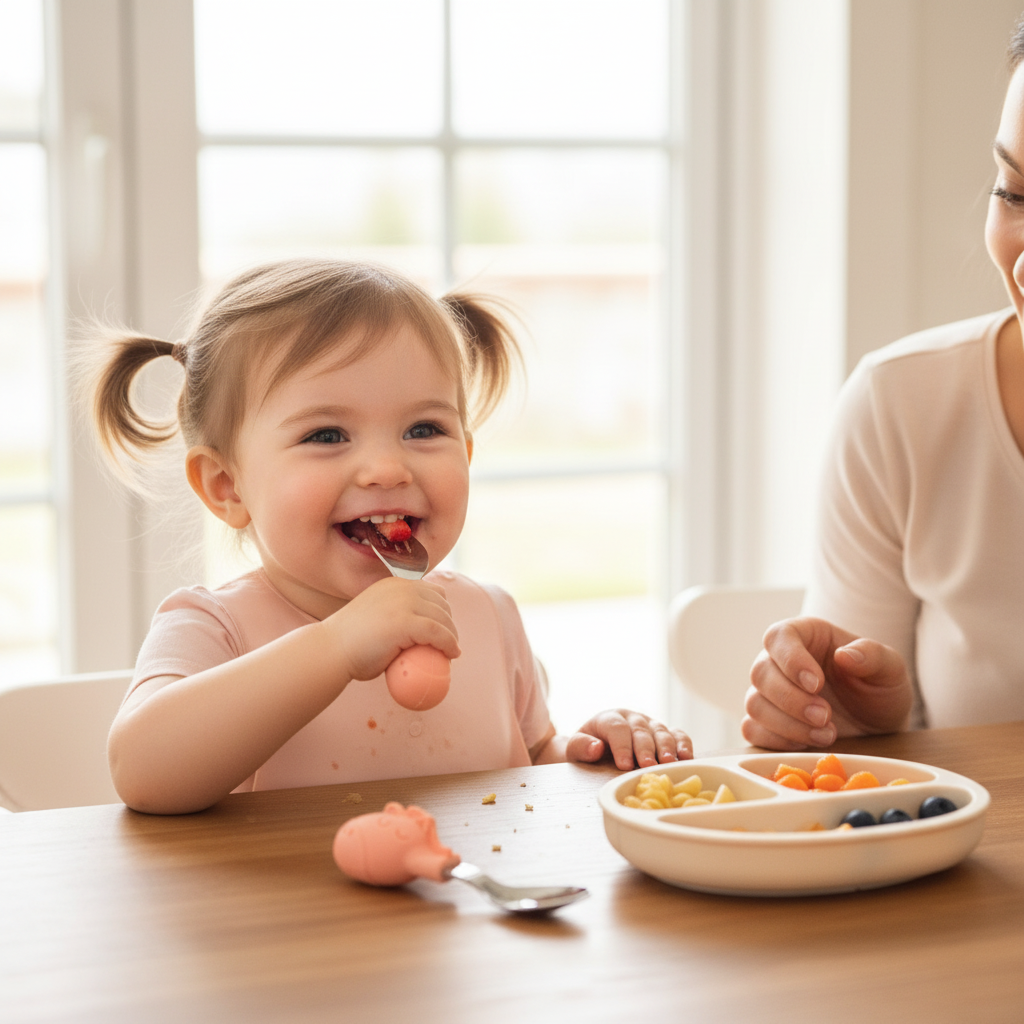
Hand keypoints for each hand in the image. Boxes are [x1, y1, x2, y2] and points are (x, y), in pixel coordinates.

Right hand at [325, 576, 460, 682]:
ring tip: (450, 651)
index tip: (443, 630)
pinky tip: (453, 654)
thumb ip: (392, 613)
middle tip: (446, 644)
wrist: (332, 650)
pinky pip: (439, 633)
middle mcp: (401, 588)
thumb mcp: (376, 614)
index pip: (431, 591)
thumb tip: (413, 628)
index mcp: (394, 583)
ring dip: (452, 635)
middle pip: (441, 603)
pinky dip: (450, 644)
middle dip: (449, 623)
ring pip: (443, 618)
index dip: (442, 610)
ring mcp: (404, 603)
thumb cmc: (351, 642)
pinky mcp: (407, 622)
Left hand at [566, 709, 692, 770]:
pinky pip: (678, 735)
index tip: (624, 764)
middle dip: (645, 748)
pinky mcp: (664, 734)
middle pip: (640, 730)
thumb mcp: (572, 750)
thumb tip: (595, 748)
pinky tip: (687, 758)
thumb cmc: (585, 751)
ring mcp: (650, 725)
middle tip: (647, 765)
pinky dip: (684, 745)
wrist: (595, 749)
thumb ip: (579, 747)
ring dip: (666, 747)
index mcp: (609, 718)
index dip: (621, 745)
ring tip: (668, 763)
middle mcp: (631, 718)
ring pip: (661, 731)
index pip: (616, 728)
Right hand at [741, 617, 912, 749]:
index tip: (816, 684)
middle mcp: (778, 661)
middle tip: (825, 716)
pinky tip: (807, 743)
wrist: (878, 724)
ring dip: (787, 724)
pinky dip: (777, 740)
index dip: (790, 660)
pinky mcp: (766, 723)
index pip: (779, 637)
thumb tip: (844, 655)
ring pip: (754, 704)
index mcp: (804, 636)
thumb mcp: (890, 668)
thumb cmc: (879, 688)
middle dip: (792, 699)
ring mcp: (768, 693)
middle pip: (760, 673)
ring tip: (827, 734)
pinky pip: (753, 730)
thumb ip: (872, 655)